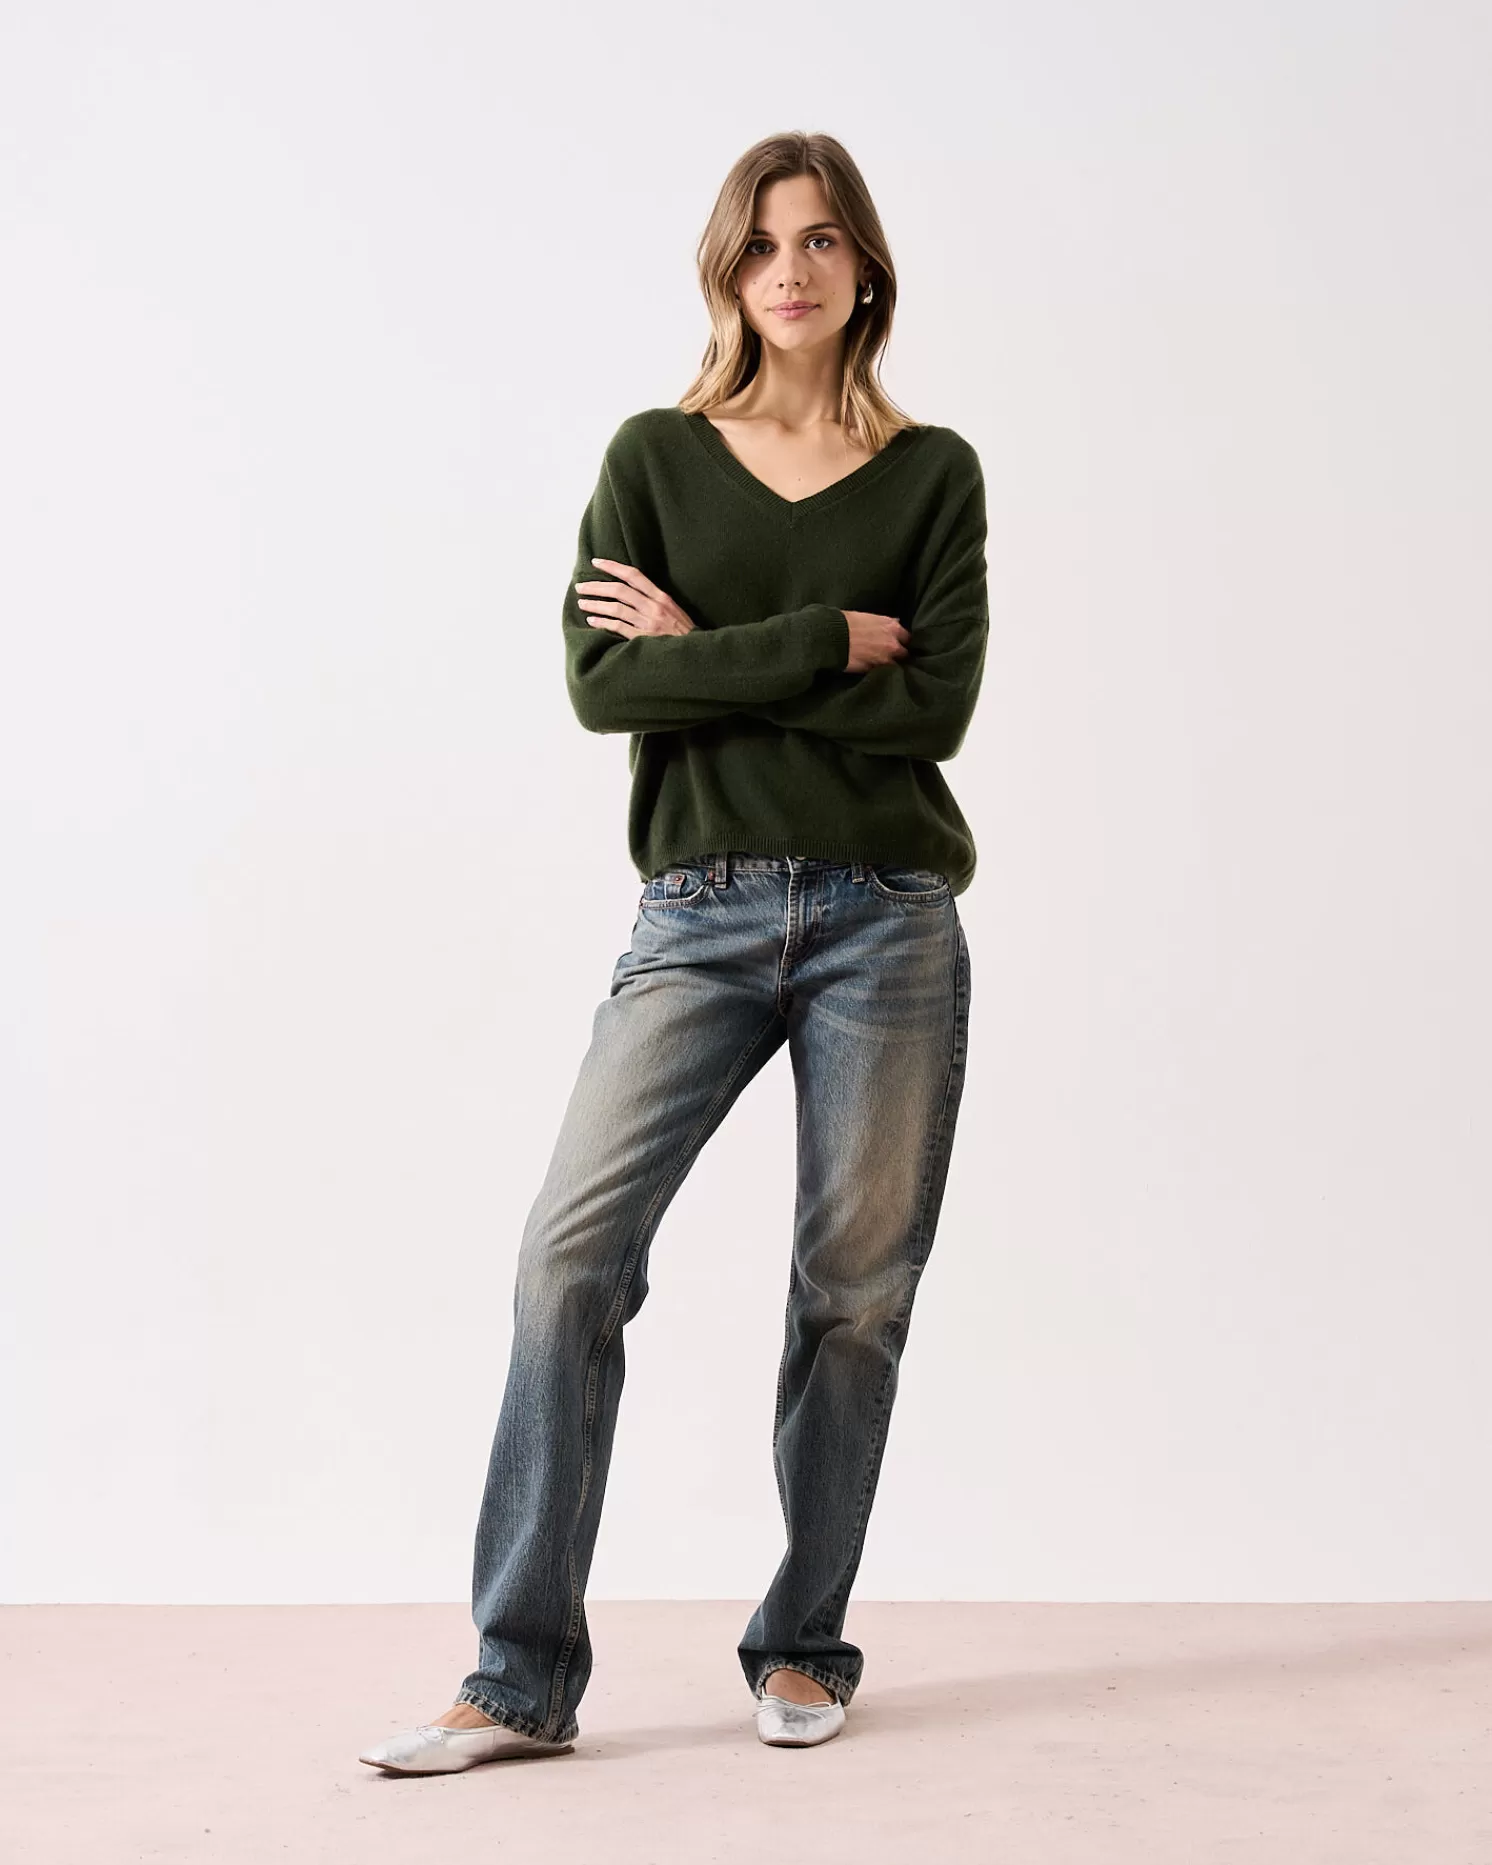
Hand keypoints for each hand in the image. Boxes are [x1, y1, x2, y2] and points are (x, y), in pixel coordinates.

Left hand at [575, 558, 695, 636]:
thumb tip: (630, 592)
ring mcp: (648, 623)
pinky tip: (592, 621)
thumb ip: (654, 600)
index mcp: (661, 597)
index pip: (633, 576)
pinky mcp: (643, 639)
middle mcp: (654, 607)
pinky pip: (618, 627)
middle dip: (597, 587)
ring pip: (616, 608)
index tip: (596, 562)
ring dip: (596, 605)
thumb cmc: (683, 633)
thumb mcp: (673, 610)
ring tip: (582, 603)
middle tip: (581, 586)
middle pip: (619, 591)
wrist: (695, 653)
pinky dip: (603, 623)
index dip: (613, 567)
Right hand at [842, 609, 908, 673]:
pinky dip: (879, 672)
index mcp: (892, 627)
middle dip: (898, 654)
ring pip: (894, 666)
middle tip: (890, 655)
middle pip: (904, 653)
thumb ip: (885, 623)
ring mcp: (884, 659)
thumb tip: (895, 623)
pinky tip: (873, 669)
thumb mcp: (869, 616)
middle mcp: (893, 644)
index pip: (907, 637)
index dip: (902, 641)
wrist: (832, 636)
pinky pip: (881, 673)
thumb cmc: (846, 623)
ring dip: (889, 665)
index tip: (898, 643)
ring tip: (881, 664)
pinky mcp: (873, 671)